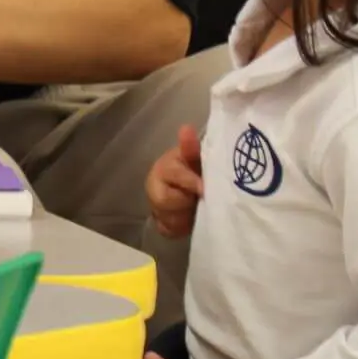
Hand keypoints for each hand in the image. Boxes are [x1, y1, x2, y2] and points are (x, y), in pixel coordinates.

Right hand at [146, 123, 203, 238]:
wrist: (193, 189)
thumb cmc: (196, 169)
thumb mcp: (196, 158)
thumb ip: (191, 147)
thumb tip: (186, 128)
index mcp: (165, 166)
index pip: (172, 175)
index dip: (189, 182)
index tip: (204, 189)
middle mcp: (153, 185)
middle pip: (165, 202)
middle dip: (185, 202)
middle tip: (200, 199)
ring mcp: (154, 206)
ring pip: (168, 219)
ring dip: (185, 216)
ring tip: (196, 208)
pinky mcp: (159, 223)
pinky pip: (168, 230)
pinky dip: (180, 228)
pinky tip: (189, 220)